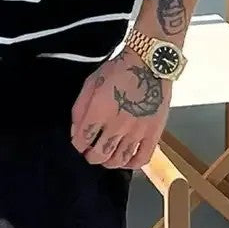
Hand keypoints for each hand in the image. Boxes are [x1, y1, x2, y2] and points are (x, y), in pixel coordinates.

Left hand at [71, 49, 171, 169]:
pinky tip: (126, 160)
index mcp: (99, 111)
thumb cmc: (118, 70)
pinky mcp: (153, 133)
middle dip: (91, 157)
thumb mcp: (91, 83)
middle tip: (90, 153)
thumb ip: (79, 108)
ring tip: (106, 157)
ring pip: (119, 160)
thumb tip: (75, 131)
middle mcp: (116, 125)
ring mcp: (136, 131)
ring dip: (109, 162)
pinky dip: (132, 164)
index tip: (79, 144)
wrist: (149, 63)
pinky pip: (142, 158)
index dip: (78, 146)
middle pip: (99, 155)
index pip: (82, 140)